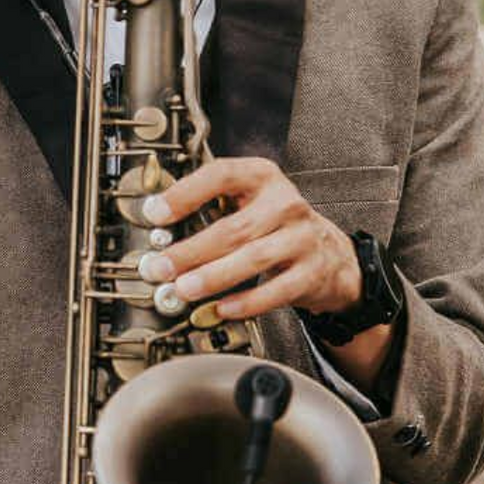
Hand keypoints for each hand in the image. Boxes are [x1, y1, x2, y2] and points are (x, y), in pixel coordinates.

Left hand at [139, 156, 360, 321]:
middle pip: (234, 227)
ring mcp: (302, 238)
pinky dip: (245, 302)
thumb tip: (159, 230)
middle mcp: (285, 203)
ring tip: (184, 288)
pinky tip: (221, 308)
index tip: (155, 213)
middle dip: (191, 250)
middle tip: (161, 266)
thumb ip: (210, 209)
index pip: (222, 175)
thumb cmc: (276, 226)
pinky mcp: (311, 272)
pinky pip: (275, 290)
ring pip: (253, 258)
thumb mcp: (248, 203)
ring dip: (213, 276)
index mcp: (262, 177)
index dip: (186, 193)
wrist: (328, 254)